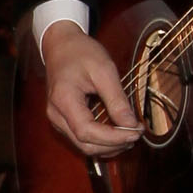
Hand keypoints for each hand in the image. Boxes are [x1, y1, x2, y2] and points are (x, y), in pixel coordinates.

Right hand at [40, 20, 140, 156]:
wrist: (61, 46)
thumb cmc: (81, 53)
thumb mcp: (104, 70)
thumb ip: (117, 100)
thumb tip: (131, 124)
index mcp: (63, 100)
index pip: (87, 131)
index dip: (114, 137)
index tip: (136, 132)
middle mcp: (56, 115)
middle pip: (85, 144)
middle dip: (113, 145)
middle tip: (137, 134)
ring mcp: (57, 119)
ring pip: (83, 146)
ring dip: (108, 146)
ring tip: (130, 135)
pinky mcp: (63, 120)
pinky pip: (81, 139)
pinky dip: (101, 141)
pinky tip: (117, 134)